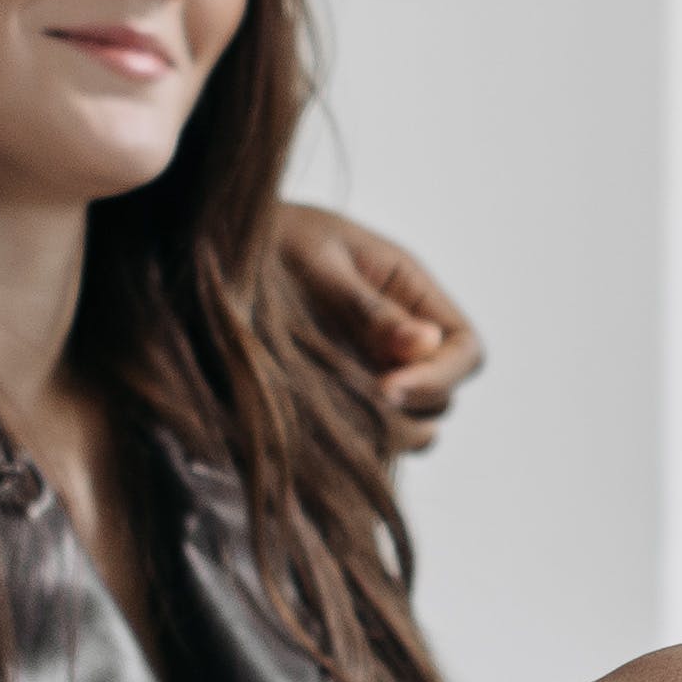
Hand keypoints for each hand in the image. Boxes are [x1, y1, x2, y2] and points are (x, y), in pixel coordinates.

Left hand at [275, 203, 486, 455]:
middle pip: (443, 397)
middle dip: (410, 409)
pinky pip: (367, 437)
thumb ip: (369, 309)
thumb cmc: (270, 238)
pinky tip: (314, 430)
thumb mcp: (320, 263)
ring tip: (335, 418)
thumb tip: (425, 346)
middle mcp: (402, 338)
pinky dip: (354, 443)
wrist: (217, 250)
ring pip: (411, 426)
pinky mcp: (340, 398)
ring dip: (384, 433)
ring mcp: (372, 370)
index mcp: (411, 292)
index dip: (439, 377)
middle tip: (355, 403)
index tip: (387, 389)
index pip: (464, 348)